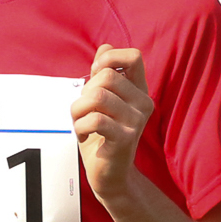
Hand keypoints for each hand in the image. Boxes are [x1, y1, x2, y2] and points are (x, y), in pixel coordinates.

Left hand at [74, 45, 153, 204]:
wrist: (109, 175)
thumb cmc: (102, 136)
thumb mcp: (101, 101)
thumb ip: (104, 73)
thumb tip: (106, 46)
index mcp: (139, 90)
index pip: (134, 56)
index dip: (109, 60)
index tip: (94, 77)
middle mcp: (143, 103)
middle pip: (106, 76)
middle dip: (84, 92)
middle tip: (84, 111)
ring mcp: (137, 121)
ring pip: (97, 96)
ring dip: (78, 109)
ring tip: (80, 123)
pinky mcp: (126, 138)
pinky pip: (95, 119)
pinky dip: (79, 125)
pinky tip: (82, 134)